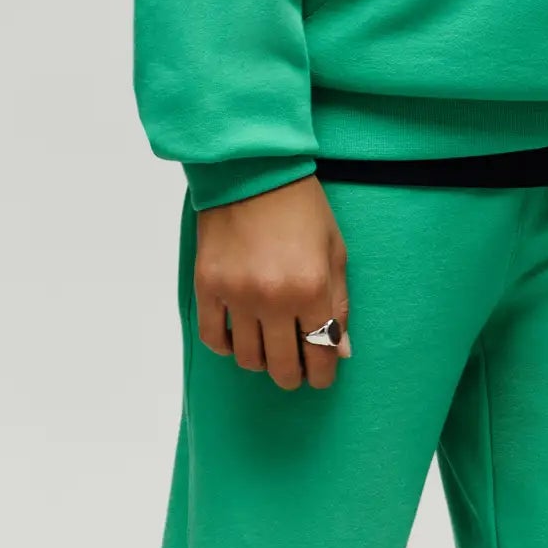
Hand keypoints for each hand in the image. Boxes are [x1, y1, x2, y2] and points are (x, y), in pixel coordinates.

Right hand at [193, 173, 351, 391]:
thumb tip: (341, 349)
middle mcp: (273, 298)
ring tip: (270, 350)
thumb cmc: (302, 208)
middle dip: (293, 376)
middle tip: (296, 371)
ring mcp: (236, 295)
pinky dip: (226, 346)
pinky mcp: (207, 287)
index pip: (320, 352)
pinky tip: (238, 338)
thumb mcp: (335, 250)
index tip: (322, 376)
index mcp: (311, 288)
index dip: (323, 373)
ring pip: (247, 358)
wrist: (254, 171)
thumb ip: (339, 303)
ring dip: (262, 362)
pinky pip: (213, 337)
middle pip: (282, 365)